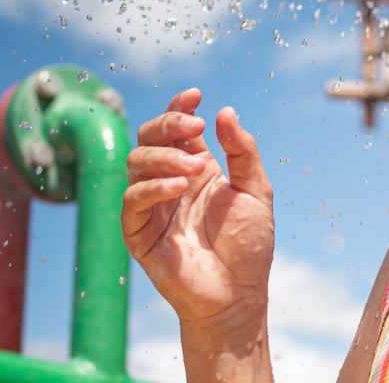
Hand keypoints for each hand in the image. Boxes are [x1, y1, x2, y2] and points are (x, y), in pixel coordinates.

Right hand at [122, 88, 274, 327]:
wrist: (238, 294)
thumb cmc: (249, 245)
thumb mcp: (255, 190)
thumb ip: (242, 151)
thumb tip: (225, 112)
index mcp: (197, 168)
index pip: (178, 128)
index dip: (180, 107)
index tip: (195, 96)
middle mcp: (170, 181)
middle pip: (150, 138)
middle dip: (168, 125)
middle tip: (194, 130)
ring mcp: (153, 205)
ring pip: (136, 163)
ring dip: (163, 157)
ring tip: (193, 170)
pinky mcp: (139, 232)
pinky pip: (133, 200)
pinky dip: (152, 188)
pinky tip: (179, 187)